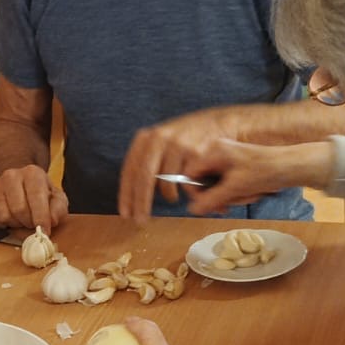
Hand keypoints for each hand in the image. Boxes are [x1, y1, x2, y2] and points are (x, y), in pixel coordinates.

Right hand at [0, 166, 67, 232]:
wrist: (19, 183)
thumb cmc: (40, 194)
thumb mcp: (56, 199)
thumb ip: (58, 209)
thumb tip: (51, 221)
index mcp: (32, 173)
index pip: (36, 198)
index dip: (41, 218)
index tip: (45, 232)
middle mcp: (11, 175)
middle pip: (18, 210)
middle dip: (27, 223)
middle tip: (32, 224)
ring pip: (3, 216)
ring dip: (14, 224)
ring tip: (20, 219)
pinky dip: (0, 225)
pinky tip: (8, 218)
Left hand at [117, 106, 241, 220]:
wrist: (219, 123)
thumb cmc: (187, 139)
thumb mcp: (161, 142)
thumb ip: (146, 161)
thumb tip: (132, 195)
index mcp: (146, 138)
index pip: (130, 170)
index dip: (126, 195)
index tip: (126, 214)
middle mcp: (159, 138)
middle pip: (144, 178)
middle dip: (142, 204)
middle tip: (141, 221)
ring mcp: (178, 145)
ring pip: (167, 184)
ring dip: (169, 195)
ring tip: (173, 197)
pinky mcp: (196, 153)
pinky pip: (187, 183)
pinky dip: (188, 190)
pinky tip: (192, 187)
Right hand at [177, 139, 335, 217]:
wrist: (292, 166)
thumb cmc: (266, 171)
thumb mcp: (235, 188)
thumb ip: (211, 200)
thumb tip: (192, 209)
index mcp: (213, 151)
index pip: (189, 174)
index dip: (195, 192)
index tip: (205, 205)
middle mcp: (217, 153)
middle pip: (203, 181)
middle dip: (217, 196)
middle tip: (228, 206)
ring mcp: (227, 160)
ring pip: (216, 186)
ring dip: (230, 197)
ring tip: (246, 195)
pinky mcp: (236, 167)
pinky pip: (227, 185)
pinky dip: (236, 193)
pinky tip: (249, 193)